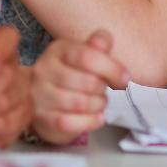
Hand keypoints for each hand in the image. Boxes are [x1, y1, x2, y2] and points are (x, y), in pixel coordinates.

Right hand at [30, 30, 130, 144]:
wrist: (44, 98)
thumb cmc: (72, 73)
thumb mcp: (85, 53)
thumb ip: (98, 45)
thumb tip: (105, 43)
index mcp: (59, 50)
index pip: (86, 56)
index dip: (110, 68)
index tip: (125, 78)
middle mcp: (44, 71)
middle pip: (86, 82)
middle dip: (103, 89)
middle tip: (104, 90)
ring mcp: (40, 96)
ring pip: (80, 103)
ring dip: (98, 105)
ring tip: (99, 102)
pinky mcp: (42, 119)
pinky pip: (70, 123)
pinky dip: (89, 121)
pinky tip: (96, 116)